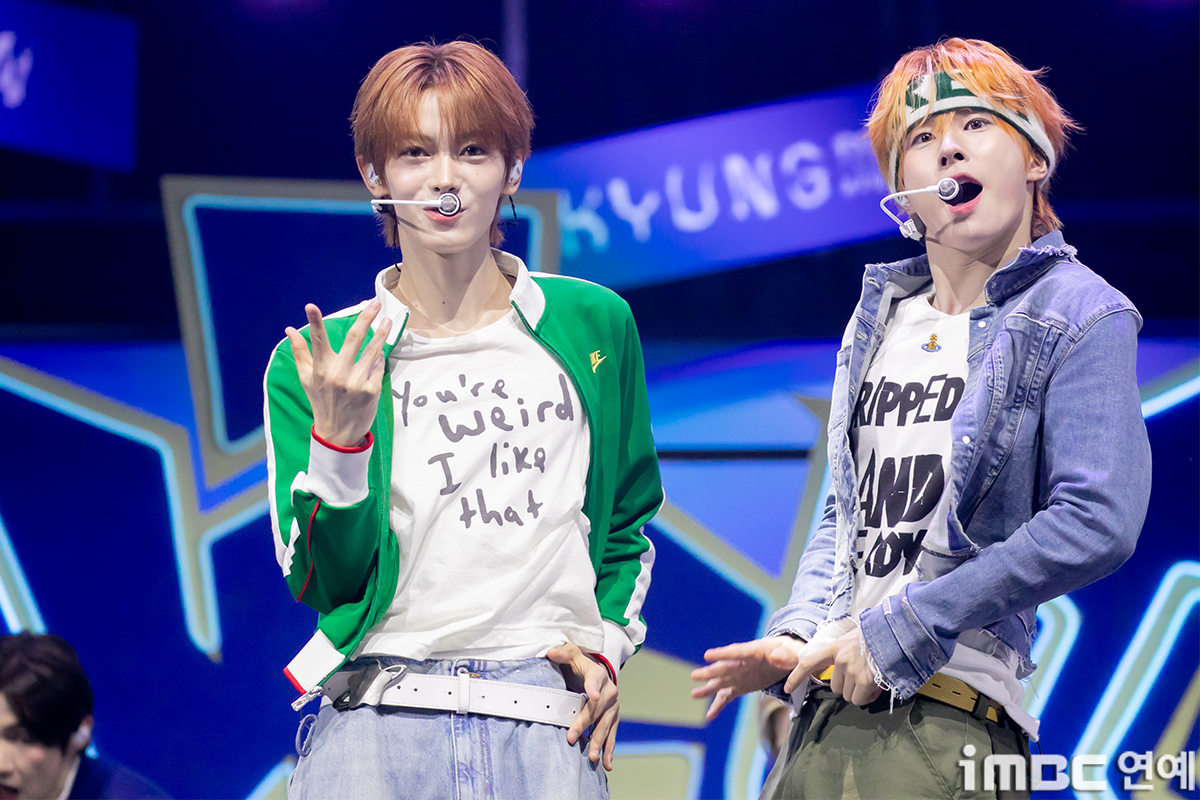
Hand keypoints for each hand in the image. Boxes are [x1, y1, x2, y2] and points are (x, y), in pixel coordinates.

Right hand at [285, 300, 390, 446]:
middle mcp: (337, 375)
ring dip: (381, 334)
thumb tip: (290, 330)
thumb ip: (300, 353)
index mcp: (320, 370)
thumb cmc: (322, 402)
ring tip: (387, 322)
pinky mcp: (370, 391)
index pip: (316, 342)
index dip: (314, 323)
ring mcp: (355, 383)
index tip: (310, 306)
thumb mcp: (307, 379)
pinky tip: (379, 353)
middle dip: (365, 318)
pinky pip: (378, 367)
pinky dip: (379, 358)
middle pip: (353, 339)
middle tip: (375, 304)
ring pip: (372, 351)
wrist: (338, 434)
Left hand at [547, 643, 618, 770]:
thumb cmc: (581, 664)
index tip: (594, 696)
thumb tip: (551, 652)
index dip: (594, 688)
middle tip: (572, 738)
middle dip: (586, 724)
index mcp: (598, 674)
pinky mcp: (613, 718)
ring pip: (606, 725)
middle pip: (597, 709)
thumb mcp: (572, 654)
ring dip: (600, 741)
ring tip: (593, 757)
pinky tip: (606, 764)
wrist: (598, 671)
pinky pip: (612, 735)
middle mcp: (609, 691)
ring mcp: (613, 707)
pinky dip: (609, 749)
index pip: (595, 681)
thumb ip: (563, 653)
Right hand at [690, 636, 802, 720]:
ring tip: (694, 694)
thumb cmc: (793, 652)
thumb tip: (777, 657)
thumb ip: (788, 654)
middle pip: (725, 667)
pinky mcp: (741, 686)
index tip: (707, 655)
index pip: (737, 652)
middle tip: (695, 675)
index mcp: (755, 651)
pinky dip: (718, 705)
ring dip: (708, 688)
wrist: (790, 659)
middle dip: (711, 672)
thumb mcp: (795, 651)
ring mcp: (740, 675)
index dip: (722, 654)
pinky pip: (727, 696)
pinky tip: (710, 715)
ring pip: (721, 682)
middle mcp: (743, 663)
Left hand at [785, 628, 880, 705]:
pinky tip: (875, 685)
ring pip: (848, 695)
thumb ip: (841, 652)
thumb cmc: (876, 637)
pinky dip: (868, 697)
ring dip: (859, 691)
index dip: (797, 676)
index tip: (787, 688)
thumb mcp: (852, 638)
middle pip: (835, 687)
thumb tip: (838, 668)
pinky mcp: (864, 681)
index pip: (809, 662)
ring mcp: (851, 670)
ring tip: (871, 678)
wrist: (895, 635)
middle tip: (862, 675)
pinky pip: (859, 699)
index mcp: (834, 647)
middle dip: (848, 686)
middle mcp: (840, 659)